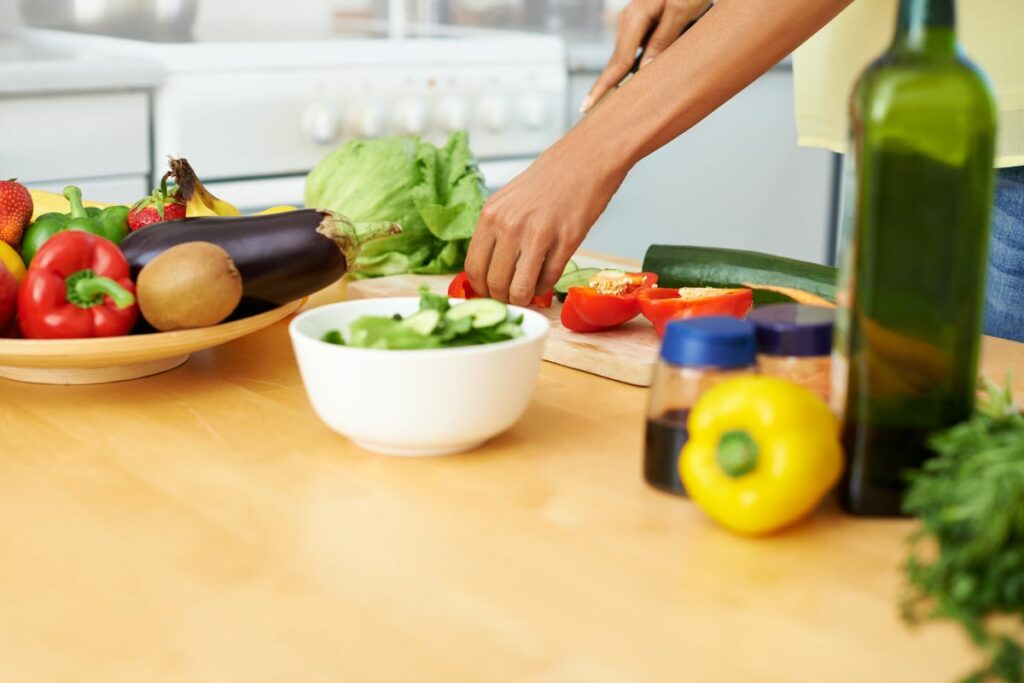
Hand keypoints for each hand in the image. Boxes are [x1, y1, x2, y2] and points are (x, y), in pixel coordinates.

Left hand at [465, 139, 627, 304]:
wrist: (587, 158)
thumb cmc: (550, 179)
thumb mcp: (508, 199)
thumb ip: (496, 231)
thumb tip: (489, 269)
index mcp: (491, 214)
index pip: (473, 267)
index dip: (481, 288)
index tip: (489, 292)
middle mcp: (510, 225)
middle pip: (495, 283)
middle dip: (503, 298)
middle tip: (511, 297)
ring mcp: (539, 234)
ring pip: (519, 289)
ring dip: (523, 299)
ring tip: (528, 293)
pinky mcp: (567, 241)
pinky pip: (548, 280)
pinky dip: (544, 288)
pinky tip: (545, 280)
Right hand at [581, 0, 711, 112]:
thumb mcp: (681, 11)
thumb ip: (662, 41)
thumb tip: (643, 71)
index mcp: (635, 17)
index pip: (618, 61)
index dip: (603, 86)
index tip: (587, 106)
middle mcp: (630, 20)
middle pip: (615, 61)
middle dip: (603, 86)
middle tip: (587, 109)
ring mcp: (636, 22)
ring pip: (626, 58)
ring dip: (618, 79)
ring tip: (605, 101)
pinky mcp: (645, 24)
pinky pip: (635, 51)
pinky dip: (630, 68)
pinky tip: (629, 81)